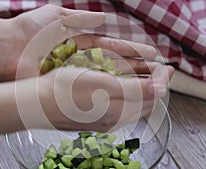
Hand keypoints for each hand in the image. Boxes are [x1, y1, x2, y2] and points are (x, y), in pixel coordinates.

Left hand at [3, 4, 157, 79]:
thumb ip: (81, 18)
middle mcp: (81, 58)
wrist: (4, 48)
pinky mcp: (65, 83)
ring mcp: (75, 72)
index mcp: (81, 40)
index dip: (133, 51)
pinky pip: (90, 87)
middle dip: (137, 67)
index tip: (152, 54)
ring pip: (106, 77)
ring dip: (127, 80)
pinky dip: (106, 90)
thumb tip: (104, 18)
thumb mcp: (56, 17)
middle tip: (159, 72)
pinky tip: (124, 94)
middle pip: (114, 63)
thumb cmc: (28, 30)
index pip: (114, 46)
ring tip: (149, 84)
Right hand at [18, 63, 173, 131]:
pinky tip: (123, 90)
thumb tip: (161, 89)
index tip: (167, 67)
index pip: (152, 96)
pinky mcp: (95, 120)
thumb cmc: (66, 90)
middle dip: (155, 87)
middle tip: (160, 72)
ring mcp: (105, 121)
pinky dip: (128, 97)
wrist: (38, 104)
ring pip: (133, 106)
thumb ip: (135, 89)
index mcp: (121, 111)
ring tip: (146, 78)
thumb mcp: (104, 85)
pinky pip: (119, 109)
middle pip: (145, 103)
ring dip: (142, 91)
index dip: (162, 80)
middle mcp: (116, 120)